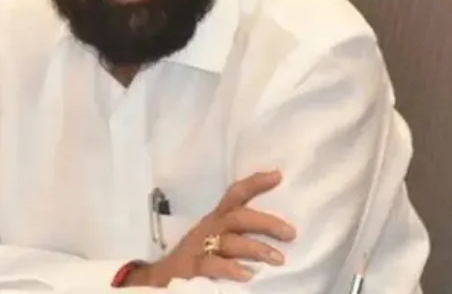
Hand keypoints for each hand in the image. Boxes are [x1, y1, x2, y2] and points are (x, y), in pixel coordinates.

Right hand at [124, 171, 295, 287]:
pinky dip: (231, 268)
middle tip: (290, 233)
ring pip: (229, 242)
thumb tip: (279, 231)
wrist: (161, 277)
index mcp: (217, 219)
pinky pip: (212, 265)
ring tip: (278, 259)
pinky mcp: (192, 267)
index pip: (236, 195)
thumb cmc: (198, 256)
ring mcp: (200, 247)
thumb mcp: (217, 238)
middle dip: (265, 222)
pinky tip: (249, 275)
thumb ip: (240, 233)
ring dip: (255, 248)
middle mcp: (209, 228)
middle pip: (238, 217)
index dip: (255, 183)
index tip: (278, 175)